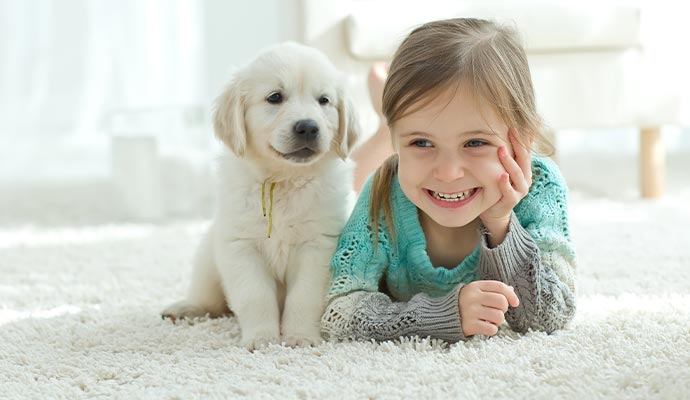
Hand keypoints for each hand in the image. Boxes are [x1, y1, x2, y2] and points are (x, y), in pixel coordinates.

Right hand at [459, 280, 519, 336]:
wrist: (443, 315)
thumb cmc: (464, 302)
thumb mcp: (476, 292)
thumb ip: (492, 290)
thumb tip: (511, 290)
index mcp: (475, 286)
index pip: (499, 287)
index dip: (511, 295)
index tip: (515, 303)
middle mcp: (472, 297)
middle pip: (501, 301)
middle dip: (503, 309)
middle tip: (497, 312)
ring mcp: (470, 311)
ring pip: (499, 317)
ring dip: (498, 321)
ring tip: (490, 320)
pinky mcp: (469, 325)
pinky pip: (492, 329)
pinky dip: (492, 329)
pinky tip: (485, 327)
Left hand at [479, 129, 532, 244]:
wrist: (495, 210)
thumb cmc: (497, 186)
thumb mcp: (502, 169)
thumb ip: (504, 155)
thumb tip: (499, 134)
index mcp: (524, 169)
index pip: (525, 150)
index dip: (521, 138)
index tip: (514, 125)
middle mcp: (525, 178)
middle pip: (524, 158)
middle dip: (517, 144)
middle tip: (510, 131)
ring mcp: (520, 190)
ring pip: (517, 174)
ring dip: (509, 161)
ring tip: (501, 150)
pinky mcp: (512, 200)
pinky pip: (510, 192)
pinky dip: (506, 184)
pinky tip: (502, 176)